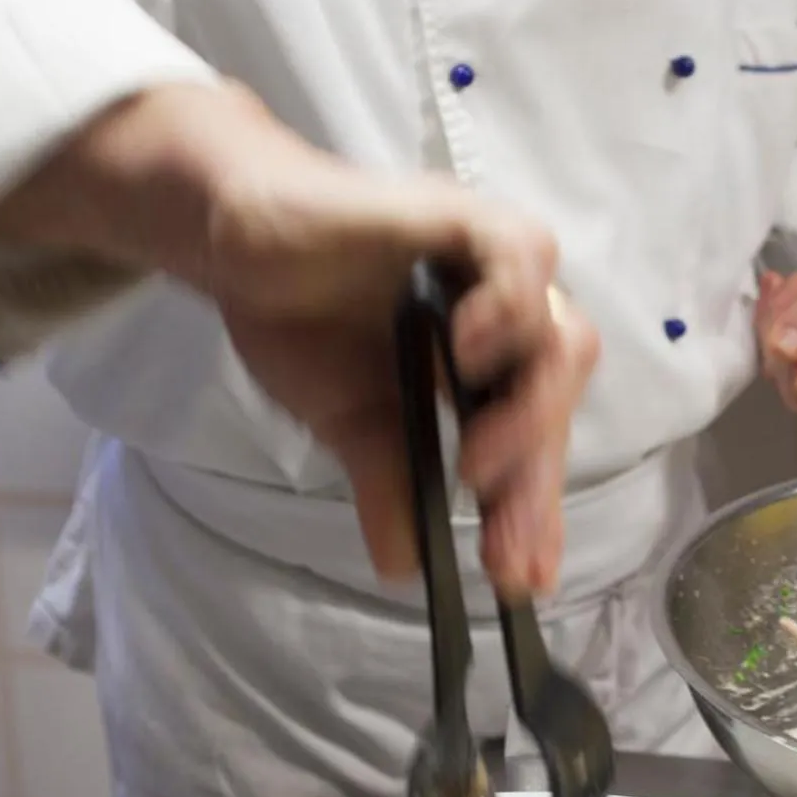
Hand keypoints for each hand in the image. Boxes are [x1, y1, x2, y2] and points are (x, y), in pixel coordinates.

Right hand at [203, 126, 598, 597]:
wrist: (237, 243)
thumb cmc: (304, 320)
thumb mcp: (353, 423)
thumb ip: (390, 483)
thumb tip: (403, 569)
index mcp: (494, 366)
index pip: (537, 439)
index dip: (537, 508)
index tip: (525, 579)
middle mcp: (511, 315)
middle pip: (558, 395)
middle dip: (535, 479)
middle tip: (501, 546)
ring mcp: (494, 265)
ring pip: (559, 334)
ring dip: (529, 408)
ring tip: (477, 462)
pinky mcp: (464, 217)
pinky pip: (519, 254)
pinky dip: (508, 305)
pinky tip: (468, 354)